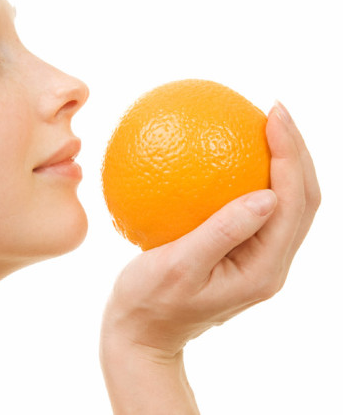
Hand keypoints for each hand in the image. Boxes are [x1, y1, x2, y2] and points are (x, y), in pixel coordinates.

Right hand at [101, 101, 320, 357]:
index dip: (291, 155)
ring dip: (282, 162)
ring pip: (286, 203)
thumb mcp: (178, 268)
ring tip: (262, 123)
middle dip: (297, 150)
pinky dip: (252, 176)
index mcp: (264, 269)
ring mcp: (257, 260)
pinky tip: (224, 155)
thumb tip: (266, 195)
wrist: (142, 336)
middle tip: (274, 109)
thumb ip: (222, 233)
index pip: (294, 203)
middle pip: (303, 199)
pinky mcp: (239, 254)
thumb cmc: (149, 304)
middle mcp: (270, 264)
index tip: (272, 115)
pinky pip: (256, 208)